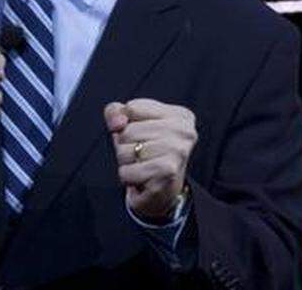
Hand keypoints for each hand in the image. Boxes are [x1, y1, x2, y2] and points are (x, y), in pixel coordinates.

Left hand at [104, 98, 197, 221]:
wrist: (162, 192)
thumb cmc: (146, 153)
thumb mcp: (130, 125)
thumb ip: (116, 112)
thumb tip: (117, 123)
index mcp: (179, 115)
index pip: (132, 108)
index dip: (126, 124)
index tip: (142, 136)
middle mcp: (184, 131)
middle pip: (128, 131)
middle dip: (125, 146)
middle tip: (142, 155)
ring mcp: (178, 152)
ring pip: (125, 151)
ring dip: (126, 162)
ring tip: (142, 166)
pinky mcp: (167, 173)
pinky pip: (127, 171)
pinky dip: (127, 176)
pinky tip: (142, 178)